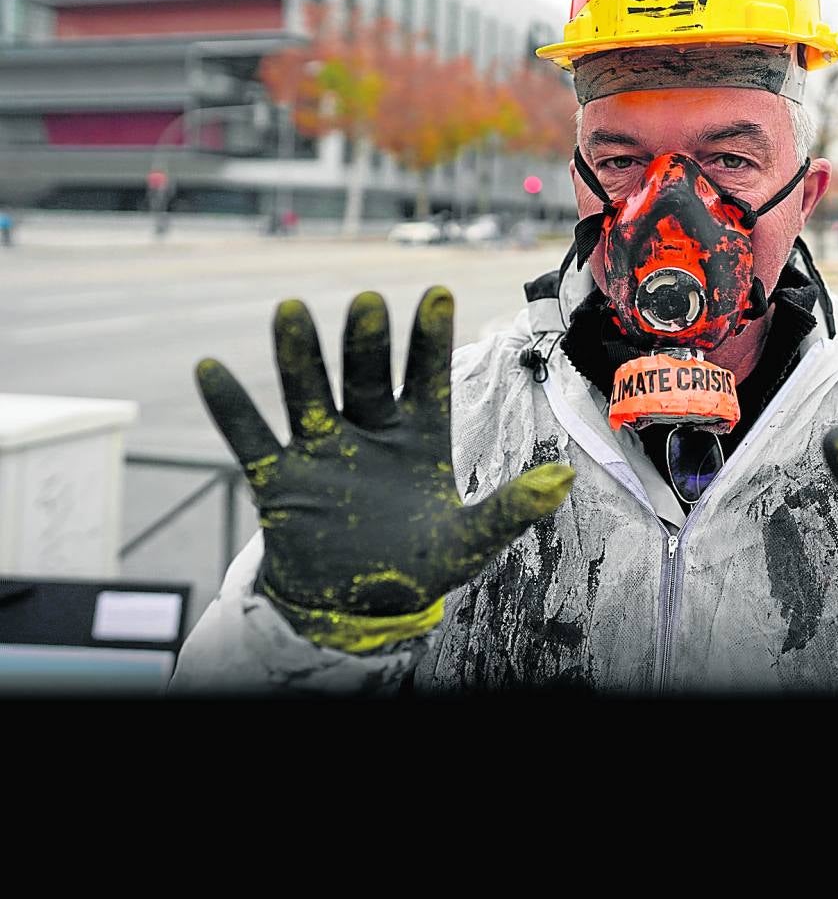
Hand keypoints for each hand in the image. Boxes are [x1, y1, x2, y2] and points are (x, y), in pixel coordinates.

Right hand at [195, 287, 572, 628]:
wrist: (356, 605)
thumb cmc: (418, 563)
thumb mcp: (470, 540)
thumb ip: (511, 508)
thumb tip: (567, 478)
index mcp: (420, 439)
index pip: (427, 380)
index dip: (430, 341)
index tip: (438, 292)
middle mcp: (370, 432)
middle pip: (367, 378)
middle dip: (367, 342)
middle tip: (368, 302)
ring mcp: (322, 450)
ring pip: (309, 394)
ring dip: (298, 356)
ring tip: (290, 310)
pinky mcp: (280, 479)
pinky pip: (250, 438)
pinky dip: (230, 407)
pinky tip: (209, 367)